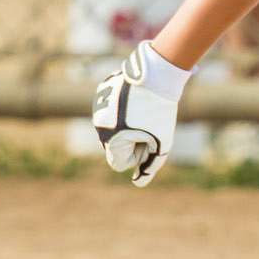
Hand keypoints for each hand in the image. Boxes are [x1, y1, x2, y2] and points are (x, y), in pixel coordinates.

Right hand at [92, 41, 188, 186]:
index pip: (119, 163)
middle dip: (132, 139)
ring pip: (114, 127)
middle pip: (116, 145)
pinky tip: (134, 97)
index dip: (138, 154)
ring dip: (127, 125)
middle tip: (148, 122)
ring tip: (142, 108)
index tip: (149, 138)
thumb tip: (138, 182)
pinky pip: (111, 110)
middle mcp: (98, 124)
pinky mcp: (101, 92)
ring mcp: (97, 106)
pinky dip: (123, 109)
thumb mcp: (161, 143)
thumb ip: (150, 166)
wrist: (158, 75)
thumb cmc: (160, 113)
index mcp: (110, 139)